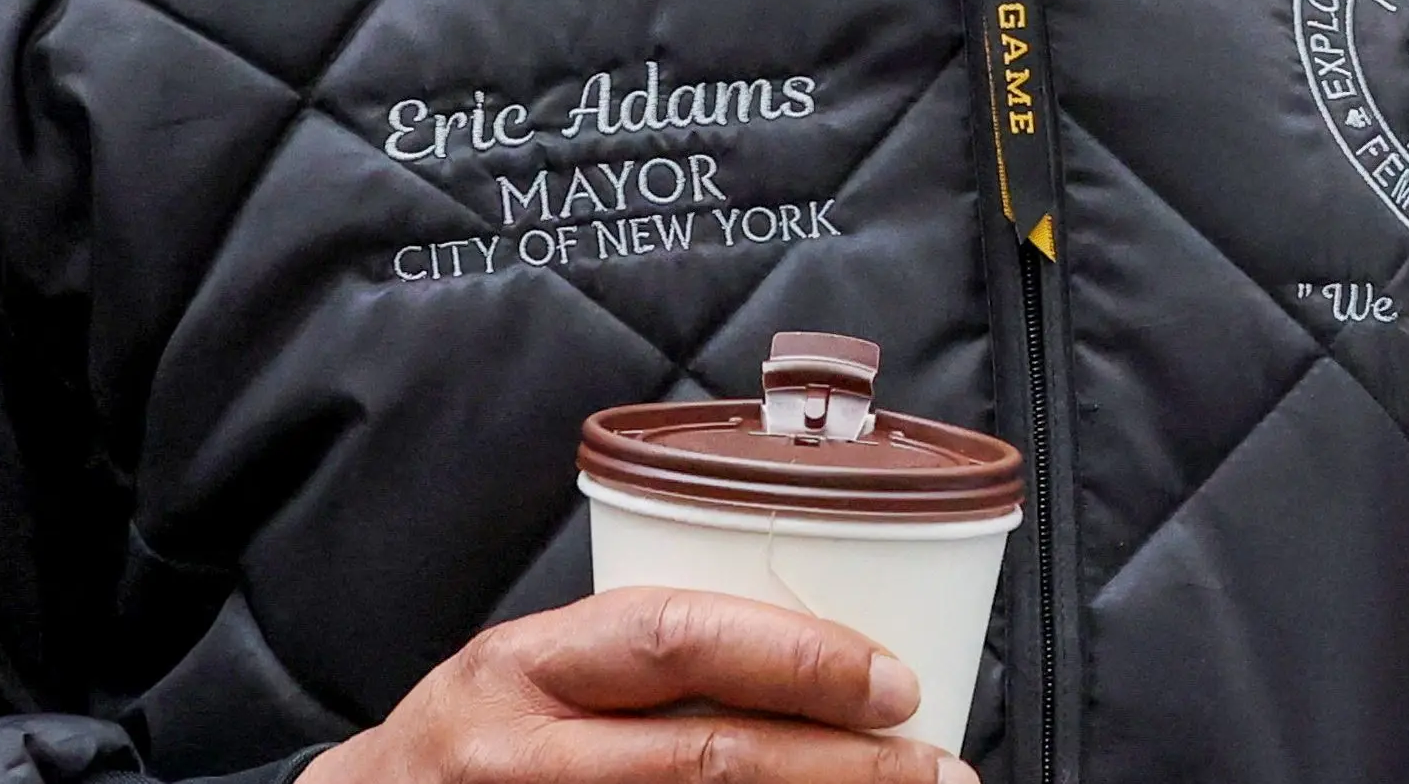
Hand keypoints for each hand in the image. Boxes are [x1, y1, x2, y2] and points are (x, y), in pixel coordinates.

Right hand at [320, 587, 971, 783]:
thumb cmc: (474, 739)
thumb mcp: (535, 673)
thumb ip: (645, 662)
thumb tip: (820, 664)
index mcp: (526, 665)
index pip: (677, 639)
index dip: (796, 658)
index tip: (893, 682)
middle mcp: (522, 754)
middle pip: (705, 759)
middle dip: (841, 765)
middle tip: (934, 769)